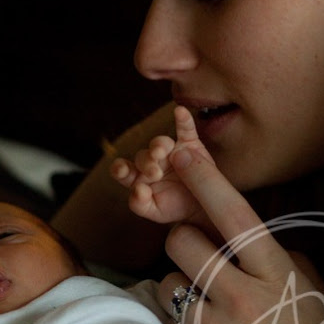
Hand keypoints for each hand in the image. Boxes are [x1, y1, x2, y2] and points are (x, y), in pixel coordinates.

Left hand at [111, 106, 212, 226]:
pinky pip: (185, 129)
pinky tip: (180, 111)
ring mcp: (170, 150)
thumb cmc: (174, 207)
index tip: (122, 170)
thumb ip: (140, 204)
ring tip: (161, 153)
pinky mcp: (190, 144)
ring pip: (160, 142)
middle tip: (155, 174)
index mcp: (138, 177)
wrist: (203, 206)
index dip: (120, 168)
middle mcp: (152, 160)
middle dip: (147, 163)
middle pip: (143, 156)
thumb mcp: (155, 211)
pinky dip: (183, 120)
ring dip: (159, 146)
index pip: (123, 169)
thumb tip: (138, 190)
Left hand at [159, 110, 323, 323]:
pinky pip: (168, 317)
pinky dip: (179, 317)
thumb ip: (269, 253)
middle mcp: (243, 294)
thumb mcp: (307, 283)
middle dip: (182, 242)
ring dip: (178, 283)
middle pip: (181, 241)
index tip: (184, 154)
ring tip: (204, 300)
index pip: (234, 216)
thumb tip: (232, 232)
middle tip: (198, 255)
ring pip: (166, 280)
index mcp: (275, 270)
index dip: (206, 181)